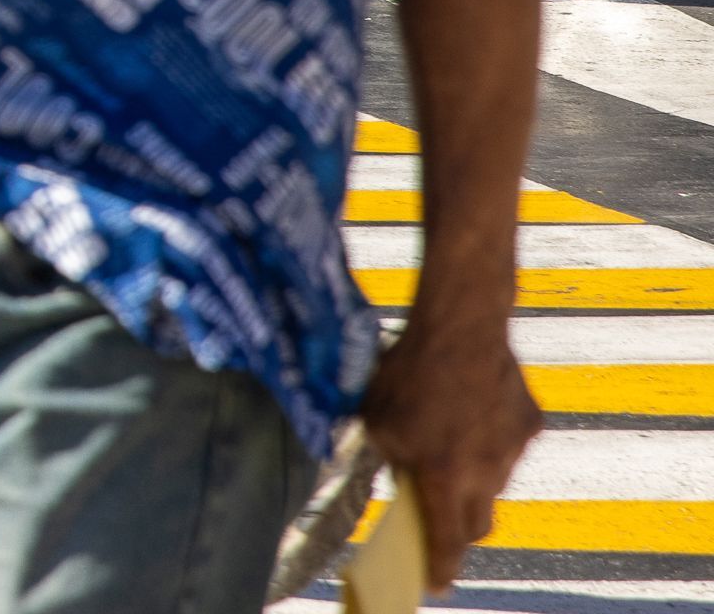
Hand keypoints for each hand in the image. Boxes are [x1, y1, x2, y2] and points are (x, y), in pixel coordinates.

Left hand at [359, 312, 541, 590]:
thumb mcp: (377, 421)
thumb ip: (390, 460)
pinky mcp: (531, 424)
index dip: (440, 568)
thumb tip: (402, 483)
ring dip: (473, 479)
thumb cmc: (407, 370)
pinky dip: (489, 441)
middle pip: (478, 523)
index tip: (435, 584)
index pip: (446, 542)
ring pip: (495, 484)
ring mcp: (513, 450)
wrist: (461, 324)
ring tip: (448, 446)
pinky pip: (508, 446)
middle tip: (439, 519)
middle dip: (458, 529)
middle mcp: (486, 473)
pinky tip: (468, 411)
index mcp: (443, 477)